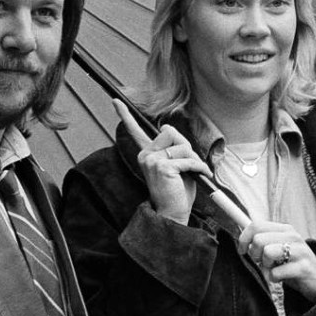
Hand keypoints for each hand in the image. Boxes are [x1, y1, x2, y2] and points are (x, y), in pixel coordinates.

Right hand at [114, 99, 210, 225]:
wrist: (173, 213)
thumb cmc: (177, 190)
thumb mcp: (177, 163)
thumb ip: (175, 147)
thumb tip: (168, 129)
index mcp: (147, 153)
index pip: (136, 131)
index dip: (126, 115)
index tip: (115, 101)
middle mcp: (145, 155)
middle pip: (172, 132)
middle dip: (186, 147)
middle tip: (188, 165)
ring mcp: (151, 160)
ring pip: (183, 146)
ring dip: (194, 160)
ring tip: (191, 173)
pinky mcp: (161, 167)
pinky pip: (188, 159)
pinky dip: (199, 167)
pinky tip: (200, 175)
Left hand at [238, 220, 315, 301]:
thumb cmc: (292, 263)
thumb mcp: (278, 247)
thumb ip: (262, 241)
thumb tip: (242, 240)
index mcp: (284, 229)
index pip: (256, 225)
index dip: (243, 239)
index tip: (242, 251)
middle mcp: (292, 236)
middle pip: (258, 240)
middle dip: (255, 255)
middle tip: (263, 262)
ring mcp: (299, 250)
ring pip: (267, 252)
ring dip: (266, 266)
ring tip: (273, 269)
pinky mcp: (303, 267)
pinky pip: (276, 273)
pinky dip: (273, 278)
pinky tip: (281, 278)